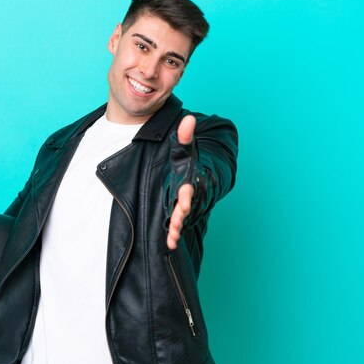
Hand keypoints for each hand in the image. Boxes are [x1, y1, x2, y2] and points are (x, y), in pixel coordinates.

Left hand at [167, 115, 195, 249]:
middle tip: (175, 222)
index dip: (186, 194)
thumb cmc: (186, 163)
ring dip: (177, 228)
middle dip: (181, 214)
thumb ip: (184, 137)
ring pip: (181, 219)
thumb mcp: (184, 150)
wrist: (193, 176)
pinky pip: (176, 226)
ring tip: (171, 238)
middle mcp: (187, 196)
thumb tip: (188, 119)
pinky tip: (170, 244)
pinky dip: (174, 235)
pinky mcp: (176, 214)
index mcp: (188, 181)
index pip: (189, 187)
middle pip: (185, 206)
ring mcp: (182, 207)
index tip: (185, 200)